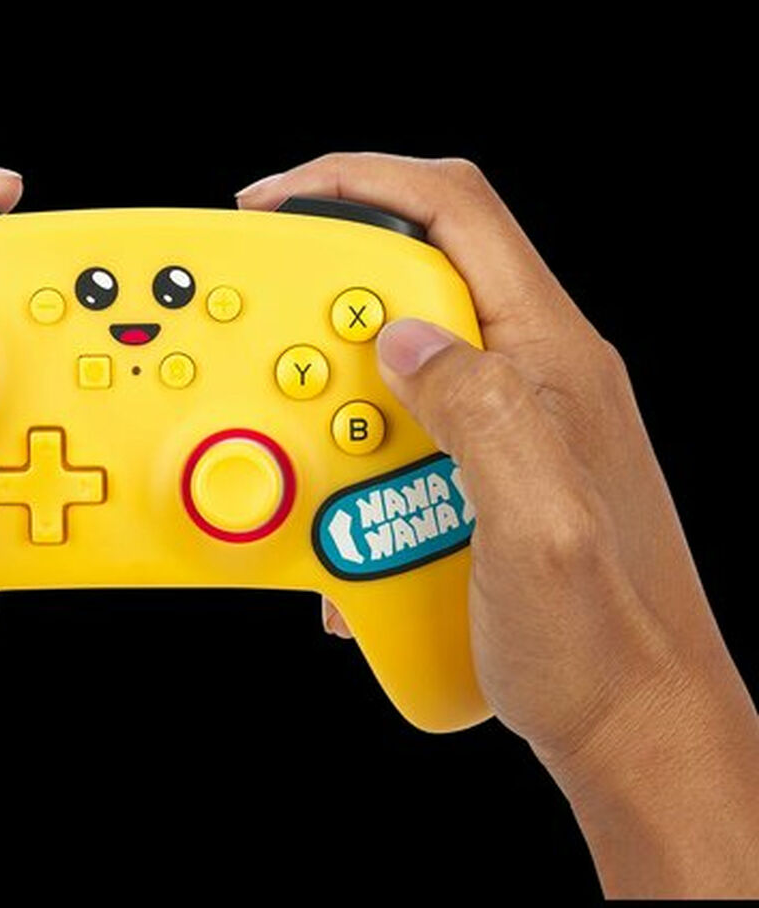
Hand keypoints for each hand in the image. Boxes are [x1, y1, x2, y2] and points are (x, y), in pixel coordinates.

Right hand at [240, 154, 758, 896]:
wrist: (630, 726)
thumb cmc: (602, 644)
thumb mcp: (535, 528)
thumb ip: (478, 413)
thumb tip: (405, 338)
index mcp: (552, 360)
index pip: (457, 212)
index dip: (359, 181)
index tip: (277, 203)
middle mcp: (532, 377)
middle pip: (413, 280)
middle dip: (329, 318)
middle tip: (282, 371)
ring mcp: (509, 428)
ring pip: (395, 370)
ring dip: (338, 418)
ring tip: (326, 488)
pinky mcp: (484, 476)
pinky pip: (400, 441)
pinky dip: (355, 474)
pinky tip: (351, 536)